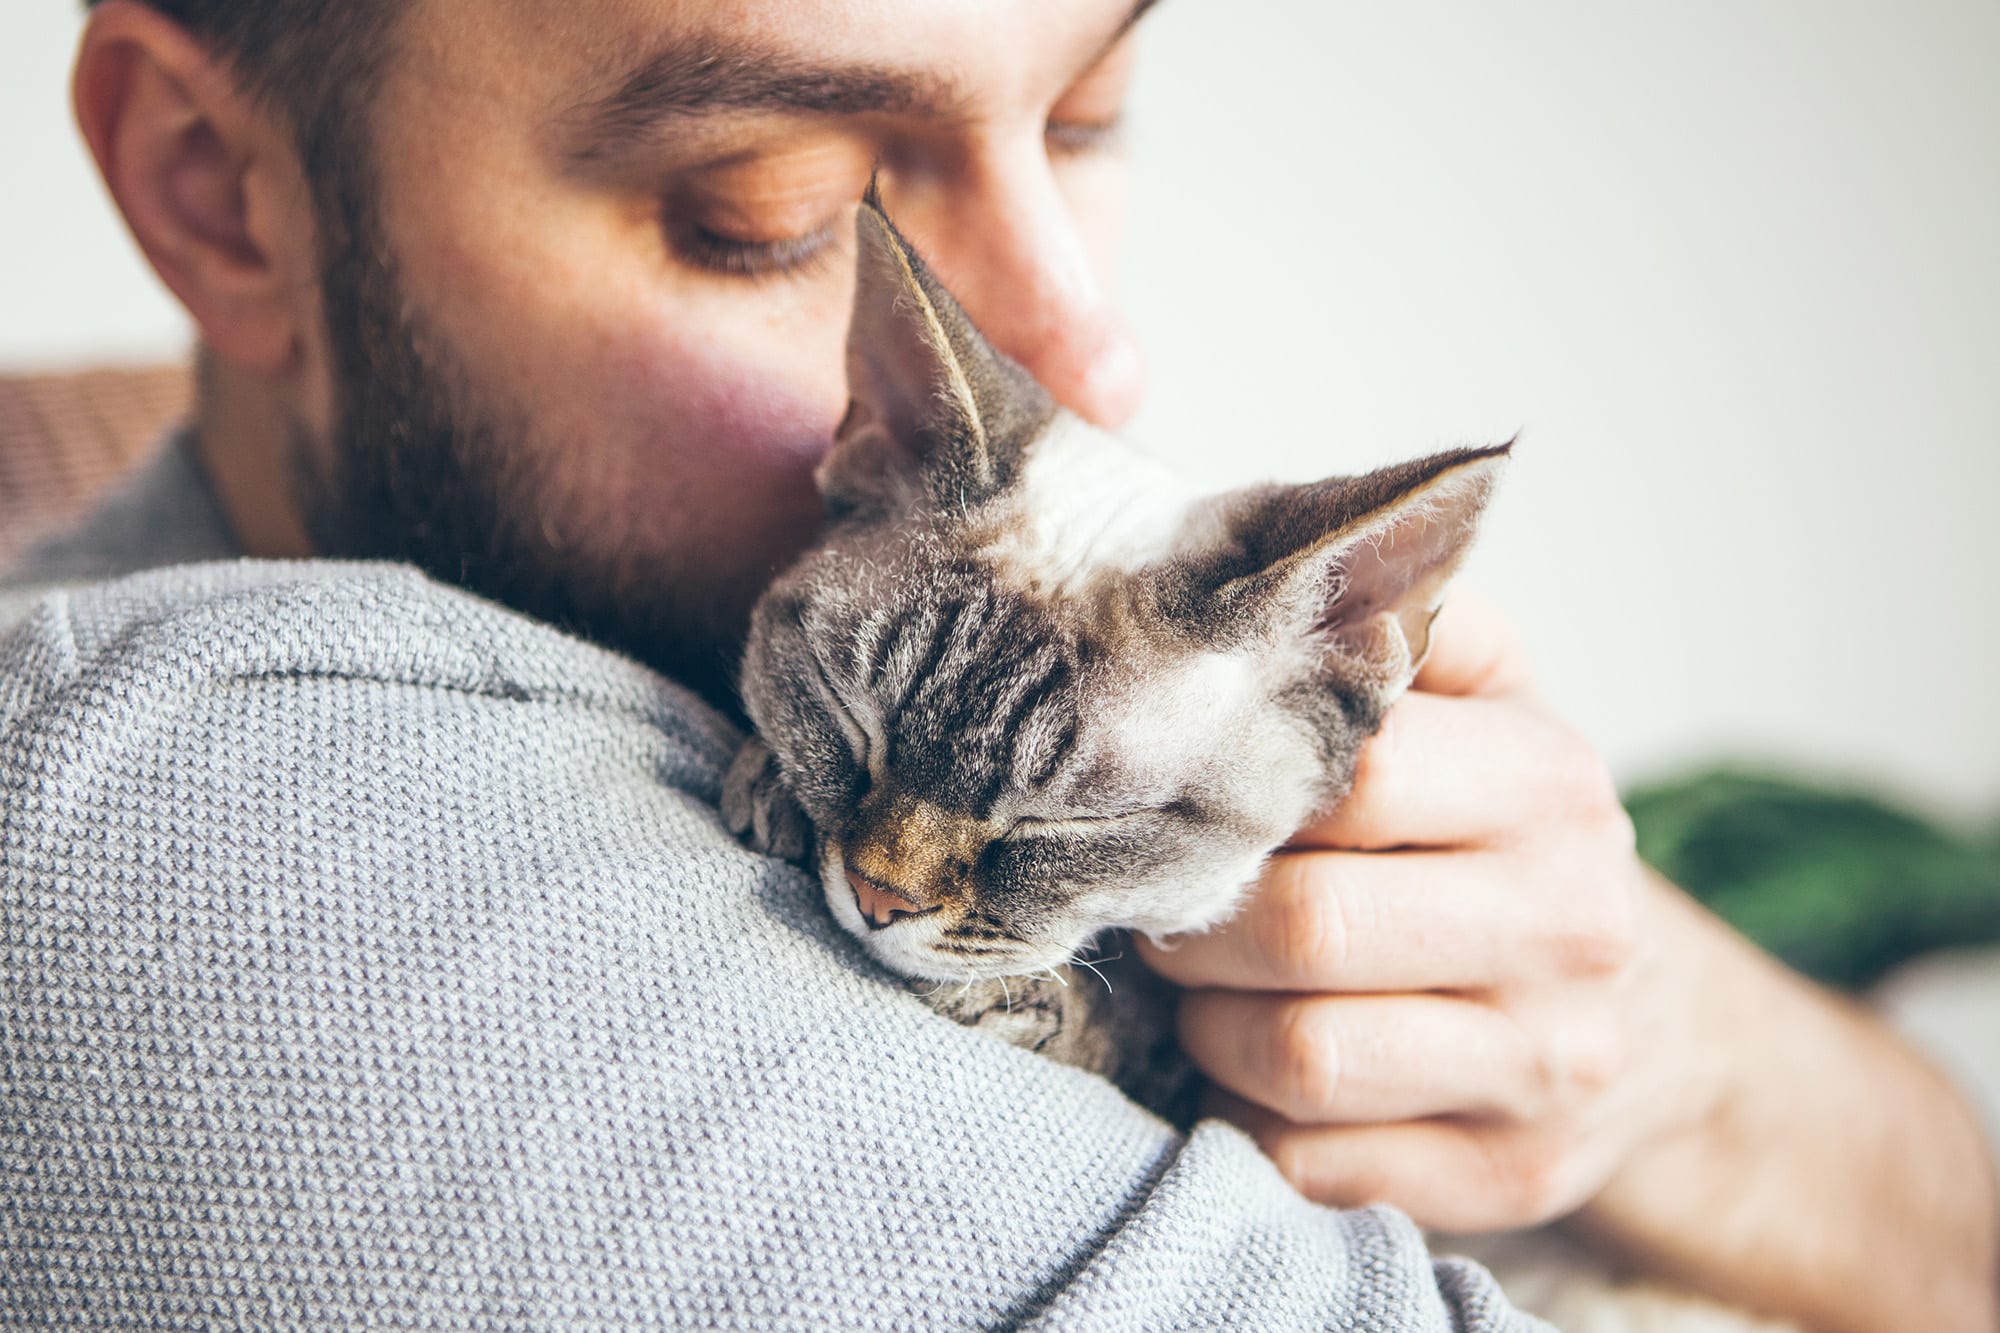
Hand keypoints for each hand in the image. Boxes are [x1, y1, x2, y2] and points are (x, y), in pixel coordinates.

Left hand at [1138, 593, 1999, 1332]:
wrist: (1661, 1026)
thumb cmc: (1516, 840)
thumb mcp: (1490, 707)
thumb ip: (1399, 626)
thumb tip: (1273, 558)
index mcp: (1548, 784)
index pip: (1347, 772)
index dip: (1226, 785)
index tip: (1167, 793)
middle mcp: (1567, 928)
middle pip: (1303, 924)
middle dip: (1192, 918)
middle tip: (1156, 901)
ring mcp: (1545, 1069)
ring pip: (1297, 1056)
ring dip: (1206, 1025)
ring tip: (1202, 985)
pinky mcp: (1508, 1175)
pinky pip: (1313, 1163)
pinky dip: (1249, 1117)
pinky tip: (1253, 1069)